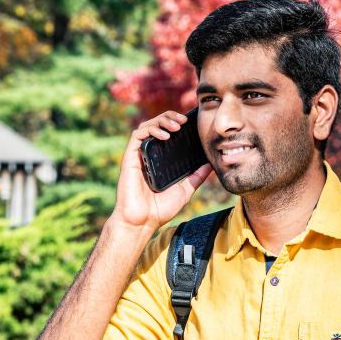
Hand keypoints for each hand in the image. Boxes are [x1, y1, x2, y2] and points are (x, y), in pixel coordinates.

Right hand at [111, 110, 211, 231]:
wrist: (143, 222)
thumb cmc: (160, 209)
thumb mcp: (185, 190)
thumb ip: (196, 176)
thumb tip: (211, 163)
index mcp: (159, 160)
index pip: (167, 133)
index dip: (176, 123)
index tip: (190, 122)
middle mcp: (148, 155)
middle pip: (156, 125)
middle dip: (170, 117)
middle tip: (184, 120)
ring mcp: (138, 156)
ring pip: (147, 126)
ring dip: (162, 120)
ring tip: (177, 125)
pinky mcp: (129, 158)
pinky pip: (138, 136)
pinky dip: (151, 130)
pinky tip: (165, 135)